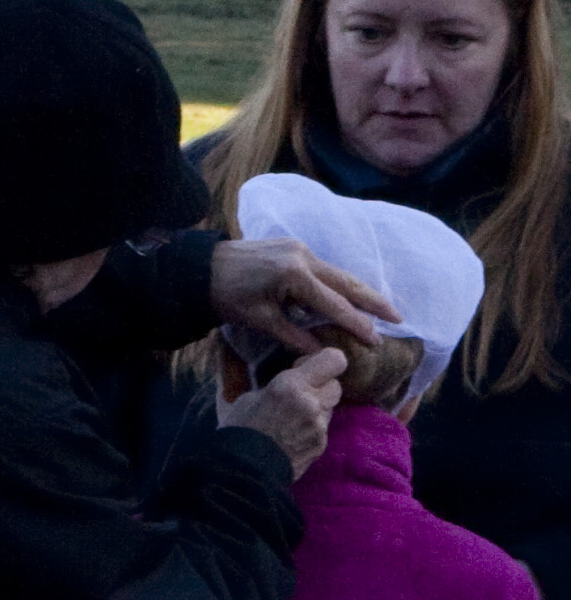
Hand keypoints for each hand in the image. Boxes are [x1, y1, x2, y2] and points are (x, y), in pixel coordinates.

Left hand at [207, 237, 394, 359]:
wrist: (200, 268)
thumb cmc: (225, 296)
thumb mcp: (259, 321)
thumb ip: (294, 337)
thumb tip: (323, 352)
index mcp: (295, 276)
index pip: (336, 305)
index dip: (358, 325)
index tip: (377, 341)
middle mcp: (304, 257)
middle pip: (348, 283)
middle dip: (374, 302)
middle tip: (400, 319)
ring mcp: (299, 248)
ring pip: (339, 273)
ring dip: (360, 291)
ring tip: (383, 309)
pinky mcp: (293, 246)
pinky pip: (324, 268)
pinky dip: (340, 282)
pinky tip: (352, 294)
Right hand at [219, 342, 347, 476]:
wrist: (241, 471)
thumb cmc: (236, 430)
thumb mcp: (243, 397)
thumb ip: (267, 383)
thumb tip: (260, 366)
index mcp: (290, 385)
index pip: (334, 360)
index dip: (324, 361)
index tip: (307, 367)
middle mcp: (311, 403)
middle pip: (336, 385)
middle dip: (321, 387)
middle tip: (300, 394)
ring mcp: (319, 426)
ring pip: (329, 407)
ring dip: (316, 409)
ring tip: (290, 419)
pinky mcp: (321, 445)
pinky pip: (322, 428)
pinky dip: (310, 429)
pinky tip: (290, 436)